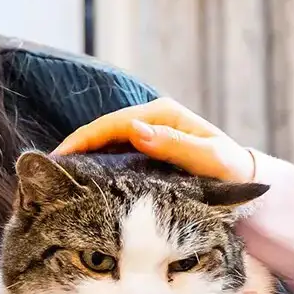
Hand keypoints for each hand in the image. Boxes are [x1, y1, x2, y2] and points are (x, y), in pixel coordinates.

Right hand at [53, 98, 258, 183]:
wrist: (244, 179)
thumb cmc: (230, 169)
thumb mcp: (208, 157)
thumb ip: (174, 144)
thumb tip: (135, 129)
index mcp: (163, 114)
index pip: (113, 123)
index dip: (83, 139)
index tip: (60, 157)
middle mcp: (153, 119)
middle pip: (104, 130)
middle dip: (76, 147)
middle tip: (50, 169)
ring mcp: (149, 133)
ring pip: (107, 141)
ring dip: (84, 155)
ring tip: (59, 174)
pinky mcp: (149, 149)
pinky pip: (116, 153)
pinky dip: (98, 163)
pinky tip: (83, 178)